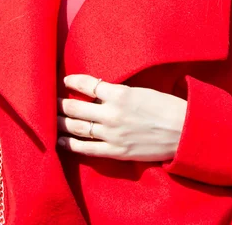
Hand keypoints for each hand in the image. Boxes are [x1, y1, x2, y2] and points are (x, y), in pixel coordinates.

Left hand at [57, 74, 186, 161]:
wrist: (183, 131)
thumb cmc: (164, 106)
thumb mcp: (140, 90)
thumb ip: (117, 91)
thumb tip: (97, 88)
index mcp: (120, 94)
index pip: (88, 84)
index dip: (73, 81)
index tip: (65, 80)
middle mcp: (112, 114)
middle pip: (76, 107)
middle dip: (59, 103)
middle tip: (48, 100)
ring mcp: (112, 135)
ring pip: (77, 127)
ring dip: (61, 122)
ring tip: (49, 119)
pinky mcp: (116, 152)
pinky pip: (86, 149)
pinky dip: (70, 145)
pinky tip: (59, 140)